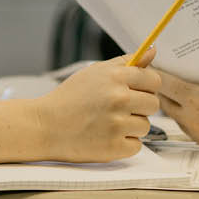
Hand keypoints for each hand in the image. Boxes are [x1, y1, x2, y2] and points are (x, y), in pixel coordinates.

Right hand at [36, 47, 160, 161]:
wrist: (45, 126)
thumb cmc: (70, 97)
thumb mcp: (95, 72)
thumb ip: (127, 62)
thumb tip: (152, 51)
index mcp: (116, 77)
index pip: (154, 80)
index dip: (147, 86)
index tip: (137, 90)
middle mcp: (119, 99)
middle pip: (153, 104)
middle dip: (139, 107)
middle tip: (118, 109)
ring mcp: (117, 125)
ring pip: (145, 126)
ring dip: (131, 126)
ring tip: (107, 123)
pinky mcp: (115, 148)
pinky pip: (136, 145)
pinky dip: (123, 144)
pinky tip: (105, 137)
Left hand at [158, 72, 198, 156]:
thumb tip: (196, 72)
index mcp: (198, 100)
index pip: (165, 84)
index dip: (157, 73)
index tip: (154, 64)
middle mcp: (193, 120)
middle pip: (165, 102)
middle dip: (164, 90)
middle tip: (164, 76)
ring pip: (177, 117)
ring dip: (177, 105)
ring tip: (181, 92)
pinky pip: (191, 129)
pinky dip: (190, 118)